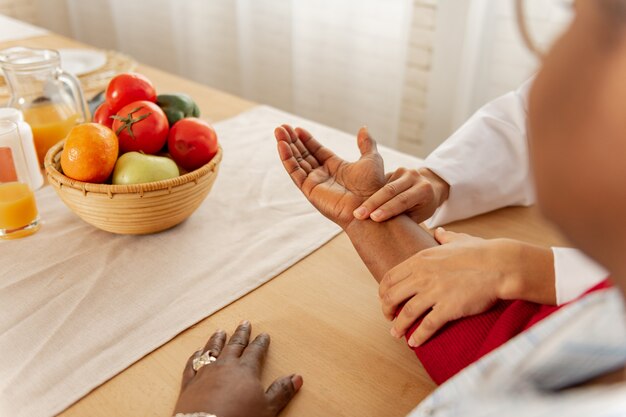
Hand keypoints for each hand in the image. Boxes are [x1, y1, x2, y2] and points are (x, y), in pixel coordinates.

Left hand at [174, 321, 302, 416]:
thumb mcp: (267, 408)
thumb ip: (281, 391)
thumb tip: (297, 378)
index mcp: (246, 370)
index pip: (256, 351)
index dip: (261, 343)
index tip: (264, 335)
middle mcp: (225, 365)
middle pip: (235, 345)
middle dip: (241, 334)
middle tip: (245, 323)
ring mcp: (205, 373)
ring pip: (212, 349)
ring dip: (217, 339)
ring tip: (220, 331)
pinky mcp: (189, 383)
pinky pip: (192, 364)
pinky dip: (195, 356)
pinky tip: (197, 352)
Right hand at [275, 125, 385, 229]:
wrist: (369, 206)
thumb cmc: (373, 187)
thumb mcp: (371, 159)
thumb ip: (366, 144)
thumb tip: (364, 128)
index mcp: (336, 167)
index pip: (316, 150)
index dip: (306, 139)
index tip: (296, 128)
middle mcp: (323, 175)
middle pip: (303, 154)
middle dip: (292, 141)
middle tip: (281, 127)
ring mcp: (315, 183)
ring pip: (296, 162)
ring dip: (286, 147)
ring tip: (278, 132)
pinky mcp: (309, 190)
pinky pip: (295, 173)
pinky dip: (287, 159)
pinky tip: (282, 146)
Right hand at [353, 167, 449, 222]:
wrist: (430, 189)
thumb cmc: (423, 208)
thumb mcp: (418, 215)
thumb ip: (403, 218)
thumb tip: (384, 229)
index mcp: (424, 189)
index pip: (403, 200)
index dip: (388, 209)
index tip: (373, 218)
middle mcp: (414, 177)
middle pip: (390, 190)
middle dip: (373, 203)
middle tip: (358, 215)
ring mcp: (404, 171)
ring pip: (383, 186)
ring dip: (368, 199)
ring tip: (356, 211)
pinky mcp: (396, 171)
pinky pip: (380, 183)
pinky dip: (370, 194)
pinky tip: (358, 202)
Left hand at [379, 228, 554, 346]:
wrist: (501, 266)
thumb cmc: (483, 252)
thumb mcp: (459, 240)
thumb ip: (445, 237)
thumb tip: (438, 231)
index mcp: (421, 259)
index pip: (390, 277)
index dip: (384, 291)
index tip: (385, 299)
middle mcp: (422, 275)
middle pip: (392, 296)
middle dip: (386, 309)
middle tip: (388, 317)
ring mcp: (434, 292)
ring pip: (406, 313)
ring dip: (398, 326)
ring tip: (395, 333)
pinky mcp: (447, 308)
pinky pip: (426, 326)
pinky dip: (418, 336)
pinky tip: (414, 343)